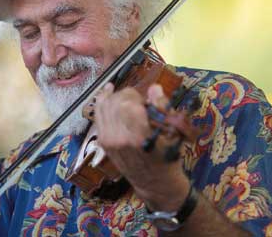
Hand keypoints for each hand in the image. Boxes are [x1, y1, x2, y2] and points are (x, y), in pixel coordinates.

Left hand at [95, 83, 189, 210]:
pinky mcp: (102, 141)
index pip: (128, 104)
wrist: (153, 182)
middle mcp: (119, 138)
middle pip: (115, 102)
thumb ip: (162, 108)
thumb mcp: (173, 134)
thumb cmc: (167, 157)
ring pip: (104, 105)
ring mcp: (108, 140)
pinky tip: (108, 91)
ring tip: (125, 96)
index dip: (135, 95)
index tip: (144, 100)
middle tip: (138, 101)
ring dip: (115, 96)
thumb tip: (154, 88)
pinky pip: (98, 114)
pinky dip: (102, 101)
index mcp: (139, 136)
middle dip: (126, 95)